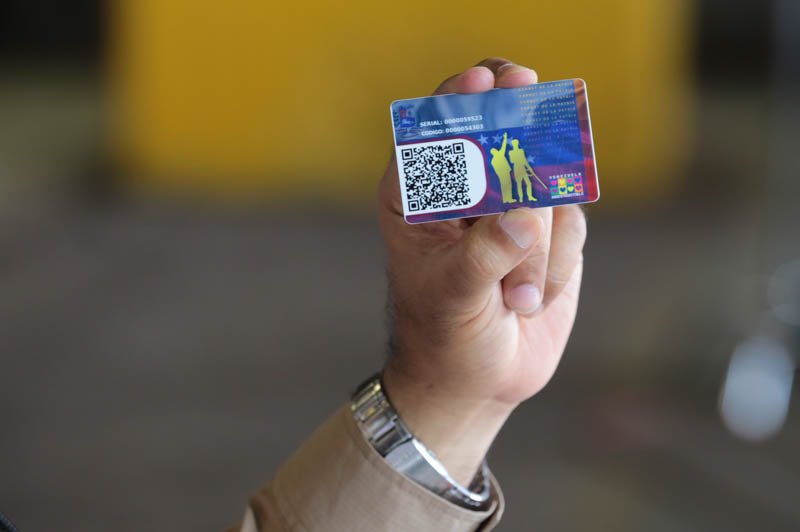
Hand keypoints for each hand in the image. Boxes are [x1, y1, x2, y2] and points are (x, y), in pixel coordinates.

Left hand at [378, 59, 586, 484]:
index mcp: (419, 192)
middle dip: (523, 145)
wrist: (477, 379)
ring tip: (511, 298)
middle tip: (533, 137)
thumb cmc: (444, 335)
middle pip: (506, 133)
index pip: (439, 127)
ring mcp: (513, 206)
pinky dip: (557, 263)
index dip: (464, 98)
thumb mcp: (452, 297)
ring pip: (549, 185)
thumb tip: (526, 216)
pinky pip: (573, 222)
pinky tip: (529, 299)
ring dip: (539, 249)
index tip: (487, 81)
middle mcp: (468, 191)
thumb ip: (485, 254)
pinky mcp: (551, 230)